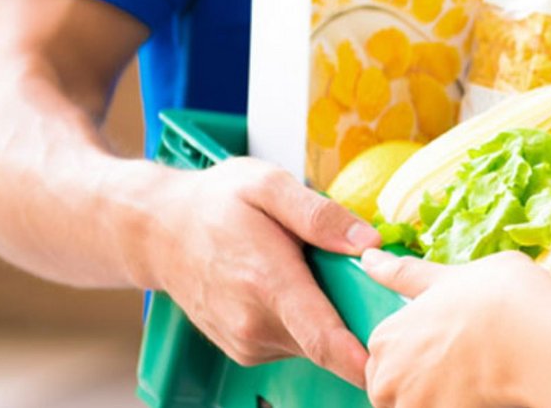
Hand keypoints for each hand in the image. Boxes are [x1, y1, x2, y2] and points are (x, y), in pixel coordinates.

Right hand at [135, 157, 379, 386]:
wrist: (158, 232)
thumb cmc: (217, 203)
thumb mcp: (267, 185)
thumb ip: (319, 214)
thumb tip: (368, 241)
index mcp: (268, 284)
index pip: (324, 339)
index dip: (361, 360)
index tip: (392, 365)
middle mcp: (256, 324)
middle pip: (330, 341)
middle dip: (358, 321)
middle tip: (368, 283)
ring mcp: (248, 343)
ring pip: (314, 343)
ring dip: (330, 318)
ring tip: (318, 274)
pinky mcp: (246, 349)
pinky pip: (295, 342)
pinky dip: (307, 321)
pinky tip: (295, 287)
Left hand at [361, 249, 550, 406]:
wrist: (541, 342)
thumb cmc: (500, 299)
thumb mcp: (451, 275)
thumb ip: (406, 274)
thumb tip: (369, 258)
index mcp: (387, 337)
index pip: (384, 352)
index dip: (417, 347)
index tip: (446, 341)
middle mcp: (390, 379)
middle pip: (393, 387)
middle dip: (419, 380)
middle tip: (460, 362)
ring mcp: (414, 407)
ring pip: (415, 405)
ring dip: (437, 397)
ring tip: (471, 379)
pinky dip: (458, 404)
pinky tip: (482, 392)